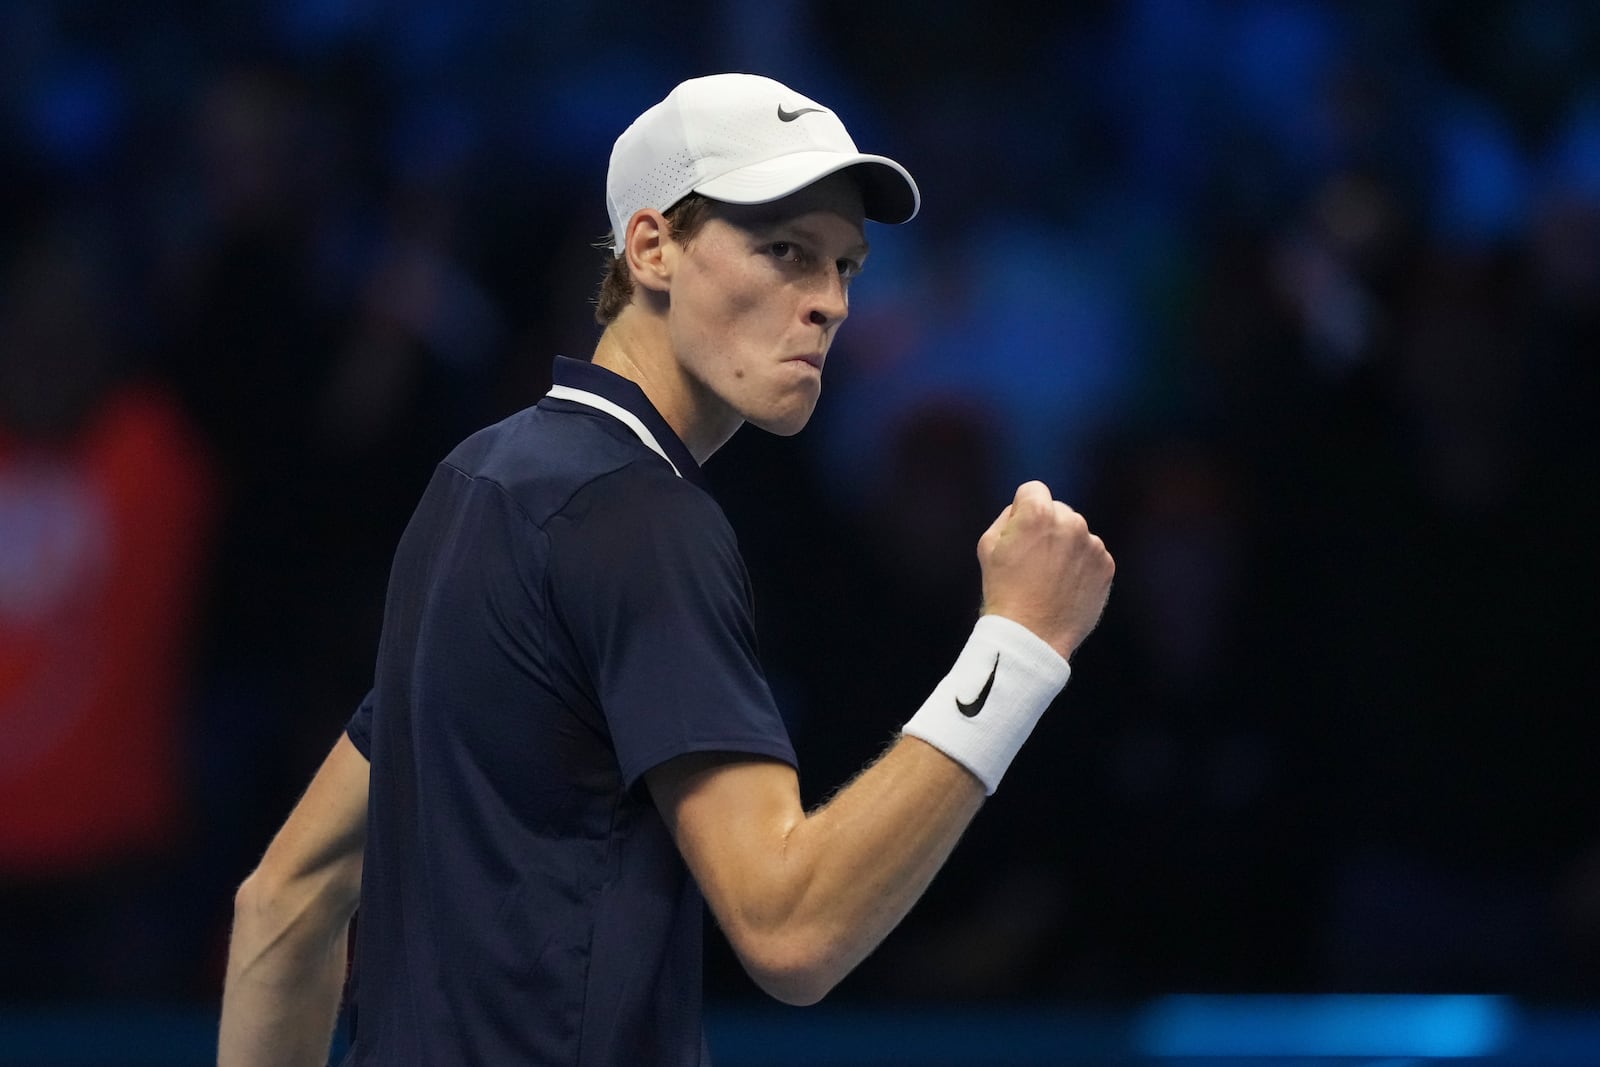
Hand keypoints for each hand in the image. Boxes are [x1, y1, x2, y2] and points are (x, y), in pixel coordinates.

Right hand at [976, 481, 1113, 659]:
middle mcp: (1070, 522)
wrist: (1031, 635)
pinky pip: (1091, 555)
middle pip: (1058, 510)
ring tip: (1049, 578)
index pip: (1033, 490)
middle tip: (1033, 561)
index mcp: (1038, 513)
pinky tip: (1065, 587)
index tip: (1020, 533)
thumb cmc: (1003, 590)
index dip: (1022, 510)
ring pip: (1076, 534)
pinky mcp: (1106, 565)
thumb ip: (1008, 517)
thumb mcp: (989, 546)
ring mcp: (1092, 544)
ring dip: (1066, 547)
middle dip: (1047, 527)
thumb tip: (1025, 510)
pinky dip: (1081, 567)